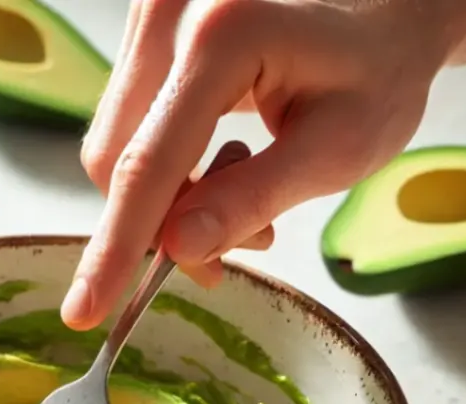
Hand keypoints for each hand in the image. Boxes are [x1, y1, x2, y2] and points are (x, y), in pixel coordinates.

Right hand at [61, 0, 465, 329]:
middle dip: (157, 228)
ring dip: (163, 202)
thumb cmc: (376, 70)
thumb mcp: (336, 147)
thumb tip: (178, 249)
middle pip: (118, 160)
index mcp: (223, 35)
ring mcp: (151, 18)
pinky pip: (130, 129)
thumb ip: (252, 197)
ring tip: (237, 209)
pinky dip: (164, 174)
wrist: (380, 10)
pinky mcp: (148, 36)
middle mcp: (170, 15)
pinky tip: (217, 174)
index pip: (147, 165)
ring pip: (117, 149)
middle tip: (222, 258)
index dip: (115, 249)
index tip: (85, 311)